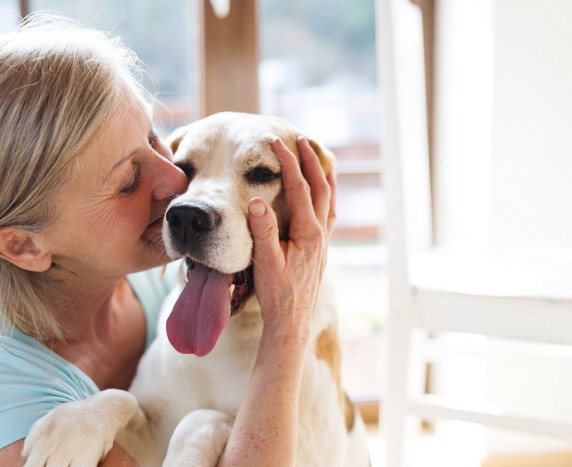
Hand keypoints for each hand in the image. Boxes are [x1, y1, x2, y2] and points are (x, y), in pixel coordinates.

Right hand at [247, 136, 335, 342]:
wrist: (290, 322)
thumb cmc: (276, 294)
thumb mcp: (265, 262)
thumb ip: (262, 231)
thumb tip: (257, 200)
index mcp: (309, 233)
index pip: (299, 189)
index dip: (288, 163)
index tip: (276, 143)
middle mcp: (321, 234)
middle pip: (320, 188)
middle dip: (311, 161)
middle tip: (301, 139)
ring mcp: (323, 241)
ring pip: (329, 199)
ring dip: (323, 175)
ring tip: (318, 156)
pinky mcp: (320, 249)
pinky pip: (328, 213)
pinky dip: (326, 195)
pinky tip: (322, 193)